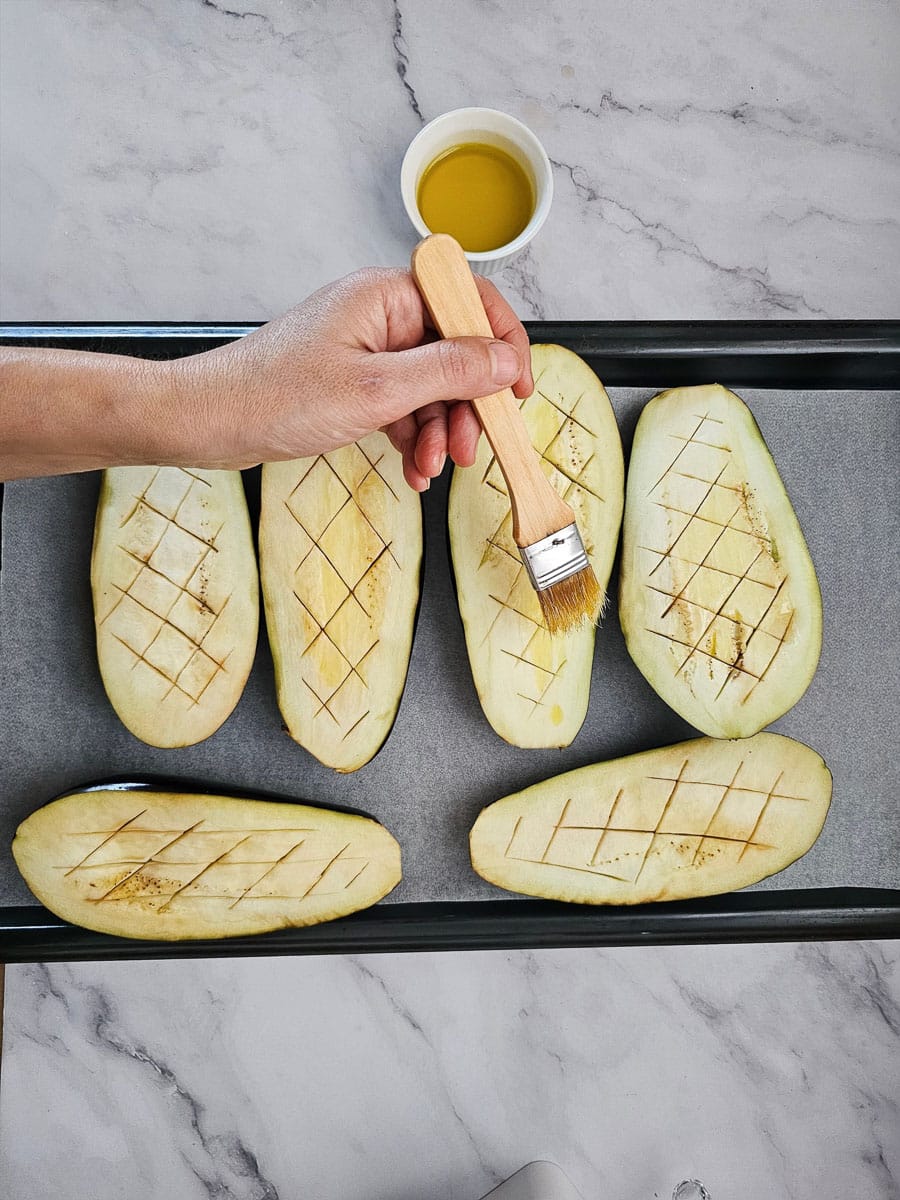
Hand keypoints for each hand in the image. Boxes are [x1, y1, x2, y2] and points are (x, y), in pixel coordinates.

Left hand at [180, 267, 533, 488]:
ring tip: (430, 469)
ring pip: (432, 386)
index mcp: (387, 295)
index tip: (519, 390)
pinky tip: (413, 468)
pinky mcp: (354, 379)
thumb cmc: (274, 397)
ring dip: (440, 431)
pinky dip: (414, 437)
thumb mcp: (377, 390)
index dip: (504, 344)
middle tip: (470, 449)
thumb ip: (449, 372)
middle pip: (455, 351)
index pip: (470, 301)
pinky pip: (404, 404)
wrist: (210, 423)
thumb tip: (505, 362)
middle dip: (468, 406)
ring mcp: (367, 348)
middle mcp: (381, 314)